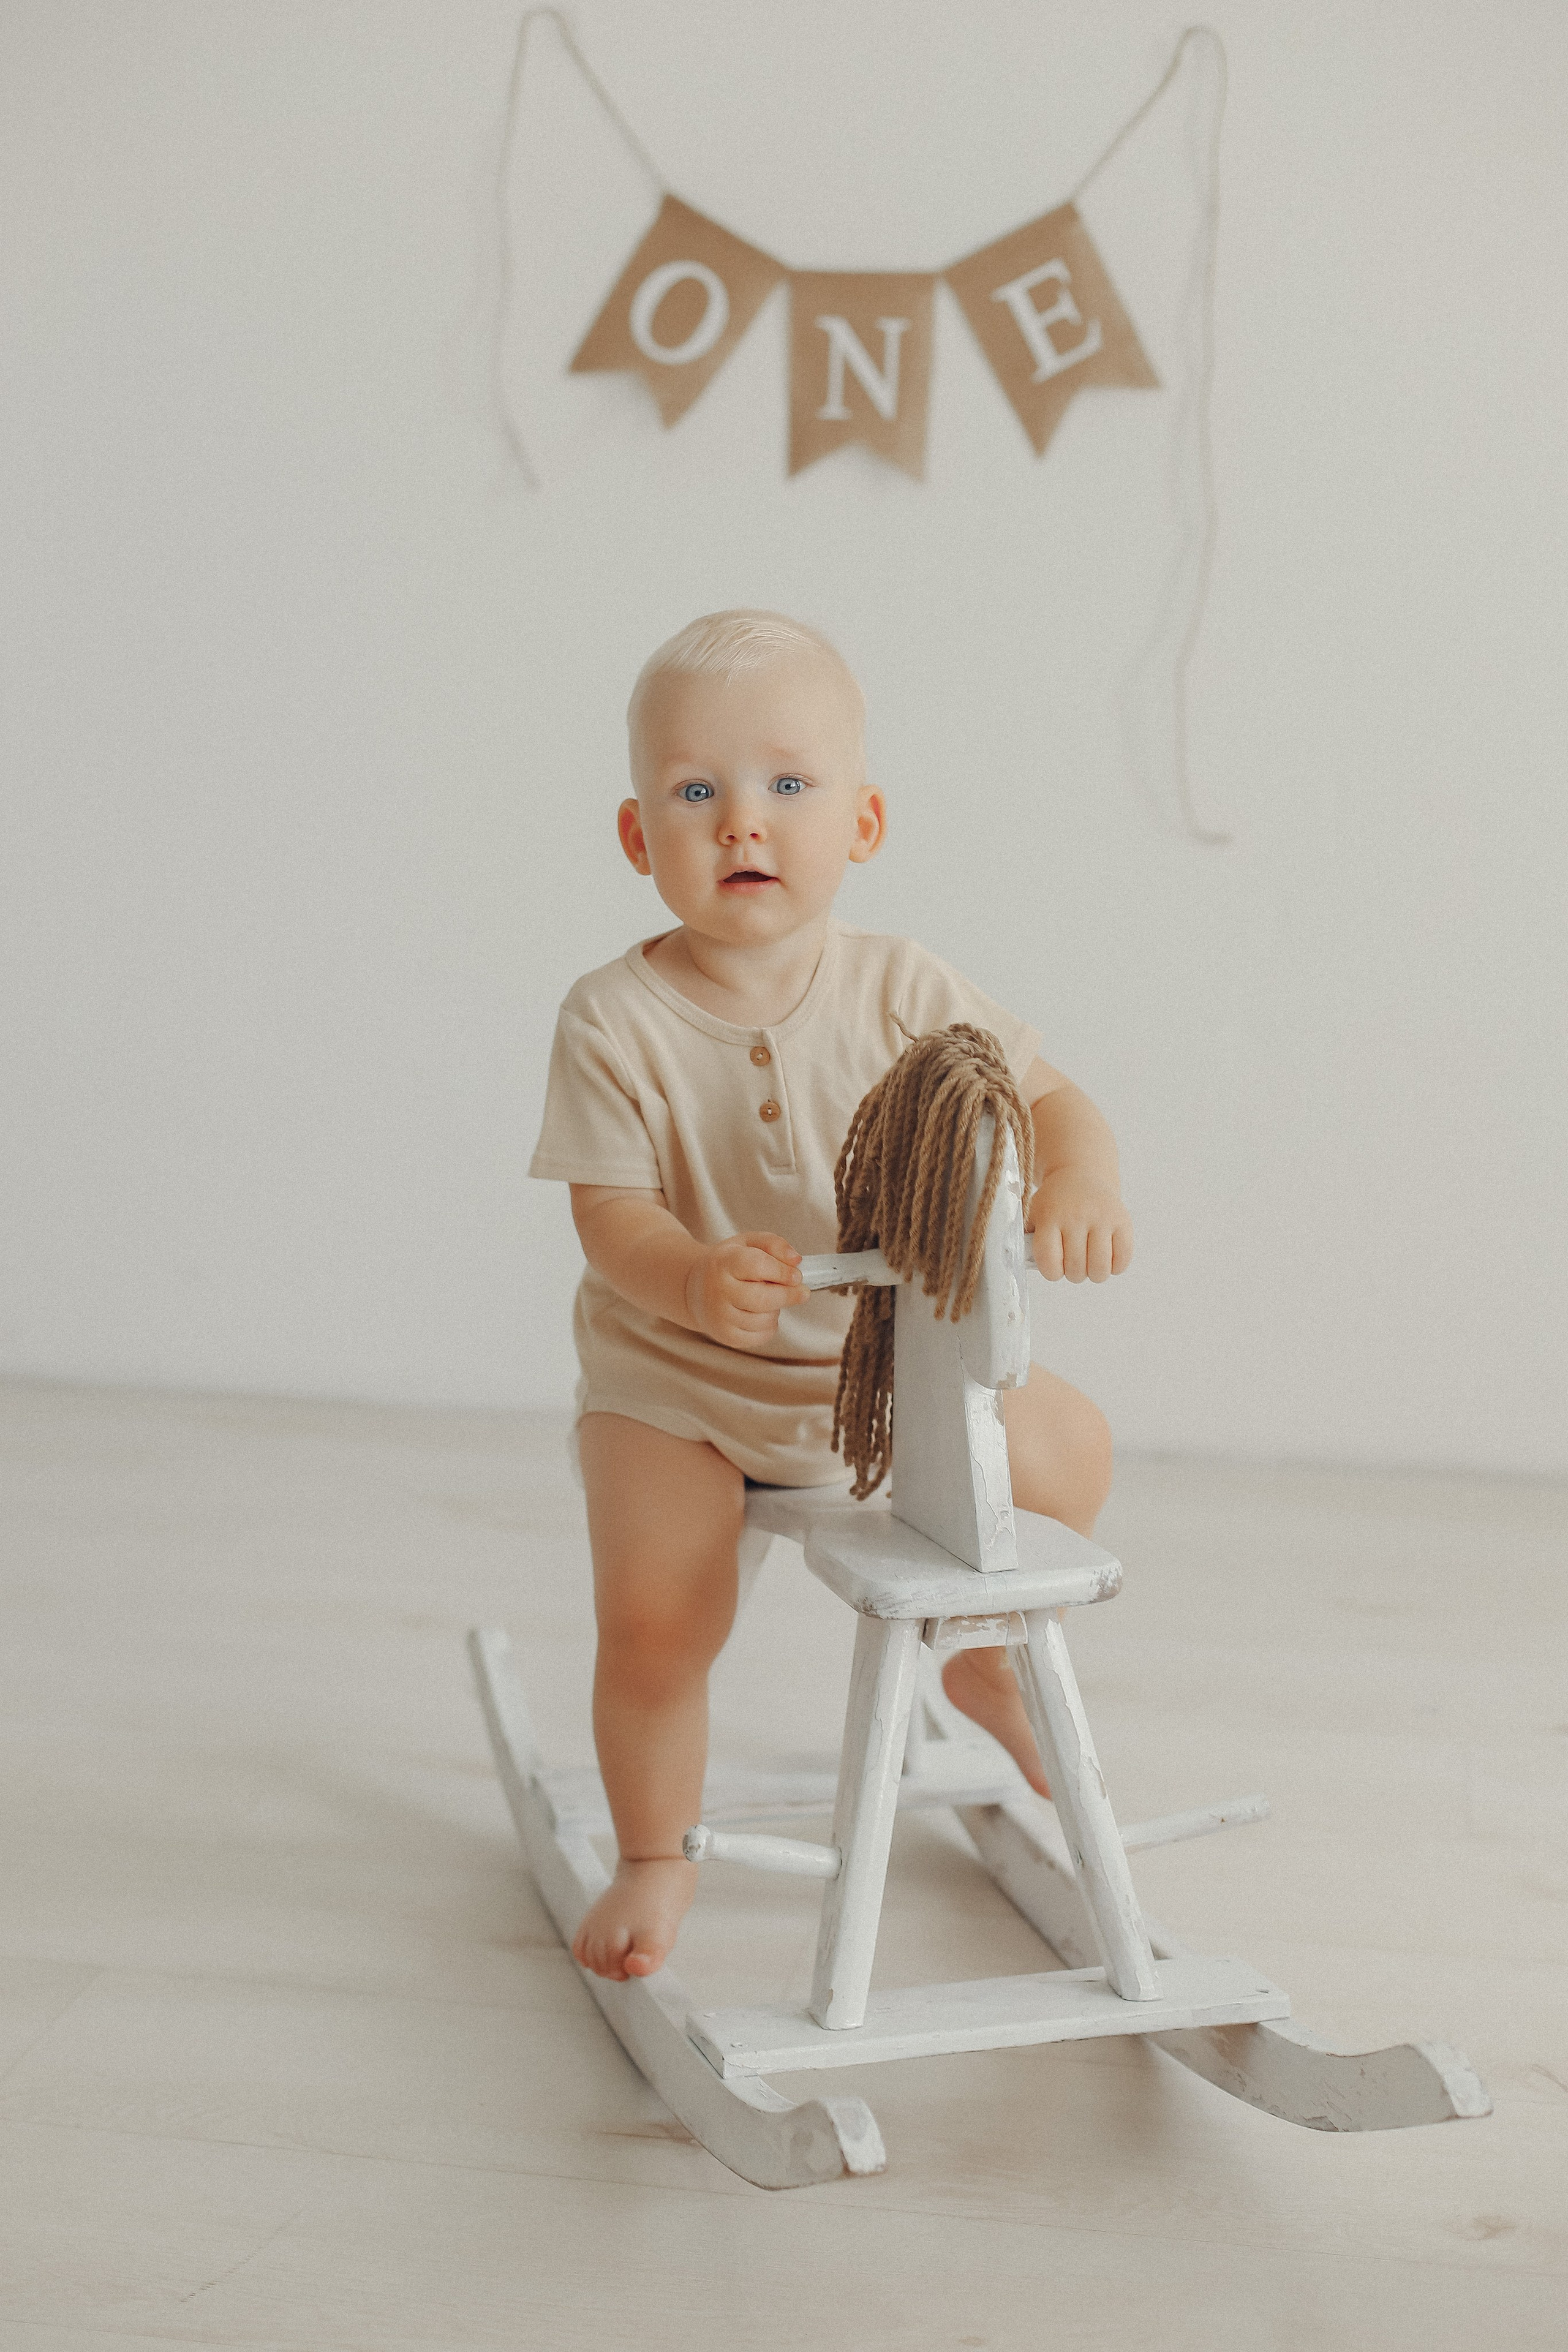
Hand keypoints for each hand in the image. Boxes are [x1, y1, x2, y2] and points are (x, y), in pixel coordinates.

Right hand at [685, 1231, 806, 1349]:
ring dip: (777, 1310)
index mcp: (723, 1262)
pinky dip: (770, 1326)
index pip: (757, 1266)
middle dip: (789, 1296)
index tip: (797, 1276)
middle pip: (763, 1298)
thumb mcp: (747, 1243)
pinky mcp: (726, 1336)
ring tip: (768, 1299)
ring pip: (765, 1319)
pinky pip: (761, 1336)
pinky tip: (761, 1314)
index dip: (782, 1272)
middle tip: (801, 1292)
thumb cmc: (727, 1264)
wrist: (696, 1289)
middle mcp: (718, 1291)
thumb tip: (796, 1261)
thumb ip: (774, 1244)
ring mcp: (720, 1317)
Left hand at [1027, 1174, 1132, 1282]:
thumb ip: (1026, 1238)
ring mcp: (1102, 1218)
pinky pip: (1122, 1260)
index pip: (1049, 1261)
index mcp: (1050, 1217)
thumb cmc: (1055, 1203)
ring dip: (1093, 1274)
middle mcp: (1077, 1216)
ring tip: (1089, 1263)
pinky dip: (1115, 1266)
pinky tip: (1107, 1256)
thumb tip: (1021, 1262)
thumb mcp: (1033, 1213)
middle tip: (1072, 1262)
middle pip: (1076, 1269)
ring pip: (1100, 1269)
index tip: (1054, 1266)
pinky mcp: (1123, 1222)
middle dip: (1073, 1273)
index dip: (1052, 1272)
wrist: (1082, 1174)